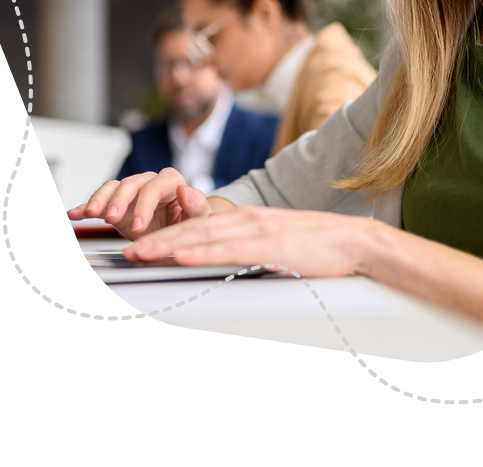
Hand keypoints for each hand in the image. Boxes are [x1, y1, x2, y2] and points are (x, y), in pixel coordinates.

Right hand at [66, 168, 211, 240]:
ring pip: (113, 188)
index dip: (144, 204)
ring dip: (100, 200)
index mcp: (171, 182)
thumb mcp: (200, 218)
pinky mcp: (117, 203)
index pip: (156, 186)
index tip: (138, 225)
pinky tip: (75, 214)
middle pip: (130, 184)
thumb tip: (186, 190)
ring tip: (90, 213)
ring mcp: (132, 192)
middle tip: (111, 219)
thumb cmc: (191, 222)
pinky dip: (86, 206)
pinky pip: (100, 199)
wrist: (179, 233)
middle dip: (118, 202)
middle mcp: (149, 182)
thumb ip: (196, 205)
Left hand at [124, 206, 374, 277]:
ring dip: (168, 245)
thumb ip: (248, 249)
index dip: (166, 236)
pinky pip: (230, 250)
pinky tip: (182, 256)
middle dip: (156, 240)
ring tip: (141, 252)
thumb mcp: (275, 245)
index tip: (140, 245)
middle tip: (127, 250)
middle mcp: (248, 220)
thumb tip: (224, 262)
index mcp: (248, 220)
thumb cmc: (319, 247)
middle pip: (193, 230)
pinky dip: (202, 252)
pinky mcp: (271, 246)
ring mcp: (259, 231)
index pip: (198, 228)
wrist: (355, 241)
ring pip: (204, 237)